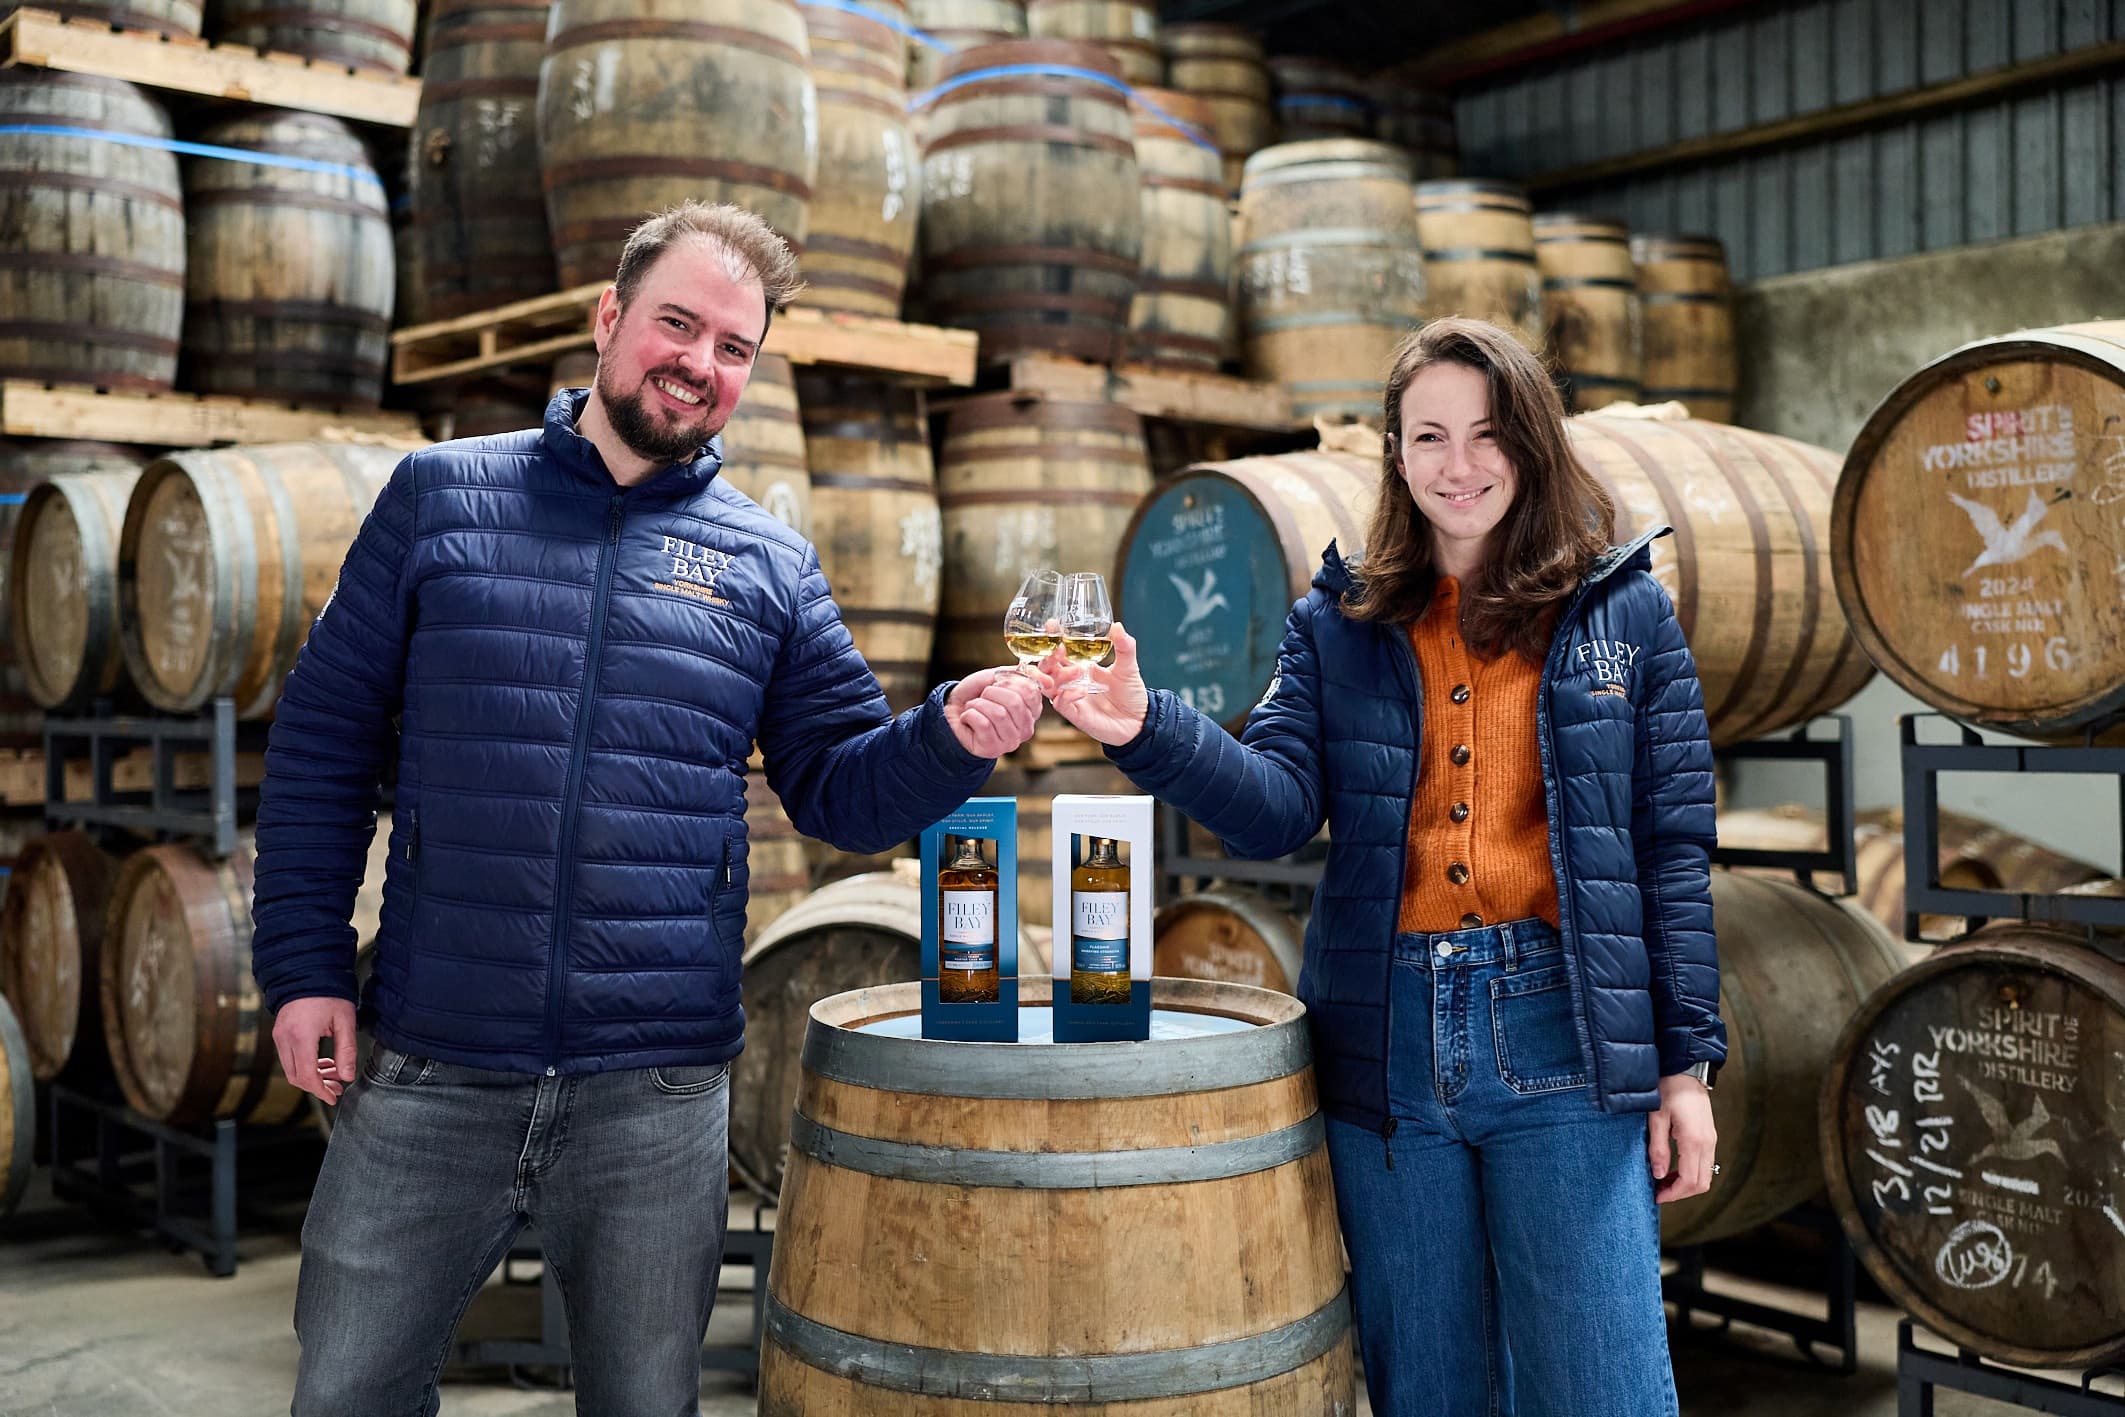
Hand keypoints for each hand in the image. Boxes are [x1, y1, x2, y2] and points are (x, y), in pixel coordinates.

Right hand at [272, 996, 357, 1105]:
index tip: (334, 1097)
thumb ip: (346, 1050)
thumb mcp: (345, 1021)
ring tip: (334, 1074)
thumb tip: (347, 1076)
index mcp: (301, 1036)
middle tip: (337, 1087)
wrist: (308, 971)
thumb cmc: (329, 992)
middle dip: (317, 1086)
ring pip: (291, 1069)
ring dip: (311, 1076)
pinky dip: (305, 1065)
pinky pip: (289, 1058)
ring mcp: (279, 1036)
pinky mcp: (279, 1033)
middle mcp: (284, 1038)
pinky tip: (323, 1063)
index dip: (321, 1091)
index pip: (307, 1076)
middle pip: (296, 1076)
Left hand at [944, 666, 1043, 757]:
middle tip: (983, 696)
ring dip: (978, 704)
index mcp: (1032, 710)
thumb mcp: (1001, 676)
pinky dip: (970, 715)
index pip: (1030, 691)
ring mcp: (1011, 741)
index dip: (1008, 682)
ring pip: (998, 714)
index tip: (997, 683)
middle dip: (991, 692)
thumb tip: (1049, 681)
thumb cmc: (978, 693)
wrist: (952, 708)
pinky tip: (968, 718)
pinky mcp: (993, 749)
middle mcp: (1026, 728)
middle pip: (1014, 702)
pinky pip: (984, 724)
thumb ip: (1025, 675)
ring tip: (974, 707)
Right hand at [1033, 621, 1149, 745]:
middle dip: (1047, 658)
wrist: (1139, 721)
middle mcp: (1071, 682)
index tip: (1052, 625)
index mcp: (1080, 666)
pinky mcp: (1074, 714)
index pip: (1059, 651)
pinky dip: (1067, 695)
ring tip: (1076, 671)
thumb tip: (1118, 626)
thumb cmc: (1131, 694)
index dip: (1052, 638)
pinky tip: (1082, 691)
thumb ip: (1124, 647)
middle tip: (1058, 651)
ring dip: (1056, 676)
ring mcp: (1071, 697)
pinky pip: (1060, 703)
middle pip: (1046, 668)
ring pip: (1047, 685)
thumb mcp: (1128, 666)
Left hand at [1649, 1072, 1717, 1202]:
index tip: (1656, 1196)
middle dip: (1680, 1193)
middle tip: (1658, 1191)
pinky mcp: (1709, 1135)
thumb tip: (1659, 1175)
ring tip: (1663, 1180)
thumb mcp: (1656, 1117)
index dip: (1673, 1194)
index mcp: (1694, 1141)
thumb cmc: (1668, 1089)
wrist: (1685, 1069)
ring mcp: (1711, 1139)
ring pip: (1705, 1175)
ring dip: (1686, 1183)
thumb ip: (1658, 1148)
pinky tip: (1672, 1167)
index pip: (1690, 1181)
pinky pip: (1705, 1163)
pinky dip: (1691, 1172)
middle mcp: (1708, 1143)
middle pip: (1701, 1183)